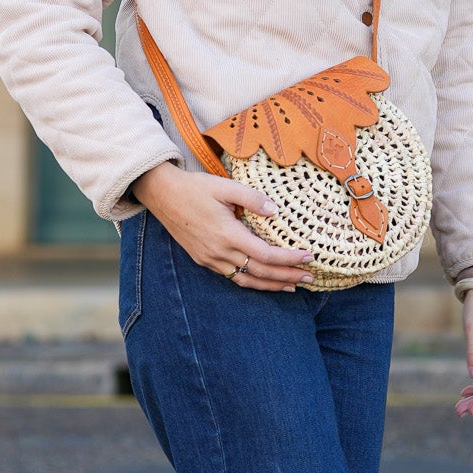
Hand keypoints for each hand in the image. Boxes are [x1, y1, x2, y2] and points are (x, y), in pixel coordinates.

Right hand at [135, 163, 314, 291]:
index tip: (309, 256)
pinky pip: (232, 277)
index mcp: (227, 234)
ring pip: (246, 281)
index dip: (289, 258)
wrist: (162, 195)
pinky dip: (252, 282)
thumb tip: (276, 211)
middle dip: (287, 276)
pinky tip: (264, 281)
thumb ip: (253, 198)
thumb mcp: (225, 186)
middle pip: (260, 273)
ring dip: (271, 285)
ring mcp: (210, 259)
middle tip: (310, 277)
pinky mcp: (204, 260)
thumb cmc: (195, 188)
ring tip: (293, 286)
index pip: (266, 255)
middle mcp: (219, 252)